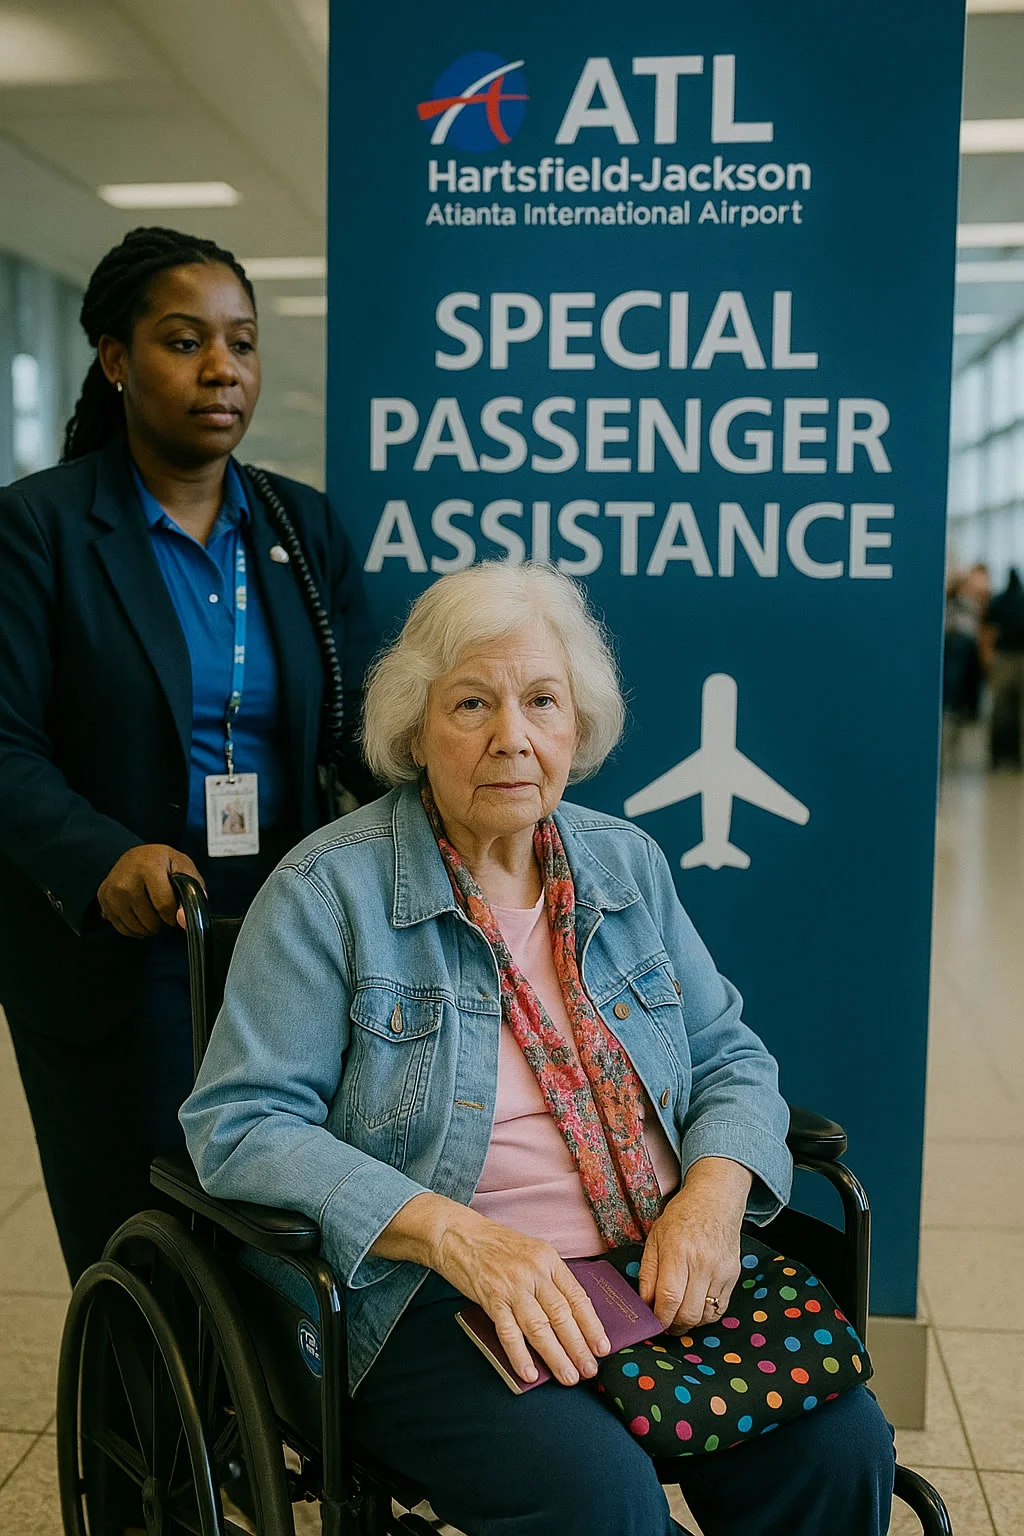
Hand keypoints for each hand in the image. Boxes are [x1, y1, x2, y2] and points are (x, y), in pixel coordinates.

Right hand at [97, 845, 205, 937]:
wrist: (135, 856)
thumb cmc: (162, 863)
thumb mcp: (183, 867)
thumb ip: (192, 891)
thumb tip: (184, 920)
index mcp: (149, 867)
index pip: (164, 906)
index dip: (173, 915)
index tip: (174, 911)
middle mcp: (126, 880)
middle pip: (150, 921)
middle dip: (161, 921)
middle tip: (161, 908)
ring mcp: (111, 891)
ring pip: (136, 928)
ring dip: (148, 926)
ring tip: (151, 911)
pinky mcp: (103, 900)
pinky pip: (123, 929)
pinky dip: (134, 928)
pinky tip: (139, 914)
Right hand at [434, 1211, 611, 1386]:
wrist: (457, 1234)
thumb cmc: (495, 1244)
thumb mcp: (531, 1251)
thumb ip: (549, 1279)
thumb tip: (569, 1316)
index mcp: (548, 1259)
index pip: (577, 1296)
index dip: (592, 1325)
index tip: (602, 1346)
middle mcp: (534, 1272)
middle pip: (562, 1315)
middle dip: (578, 1347)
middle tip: (589, 1370)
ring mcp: (512, 1286)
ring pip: (540, 1327)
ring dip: (556, 1356)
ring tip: (568, 1376)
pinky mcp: (491, 1298)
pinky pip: (509, 1332)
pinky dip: (520, 1355)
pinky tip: (530, 1372)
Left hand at [638, 1157, 751, 1332]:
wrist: (715, 1201)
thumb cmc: (681, 1217)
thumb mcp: (655, 1238)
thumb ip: (648, 1273)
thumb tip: (645, 1304)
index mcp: (678, 1252)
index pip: (669, 1298)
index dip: (659, 1318)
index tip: (653, 1322)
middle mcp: (702, 1264)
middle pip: (688, 1313)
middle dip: (673, 1326)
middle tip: (665, 1324)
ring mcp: (721, 1271)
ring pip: (704, 1316)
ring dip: (690, 1323)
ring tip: (678, 1316)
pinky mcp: (733, 1276)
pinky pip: (719, 1309)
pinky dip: (705, 1316)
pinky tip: (695, 1307)